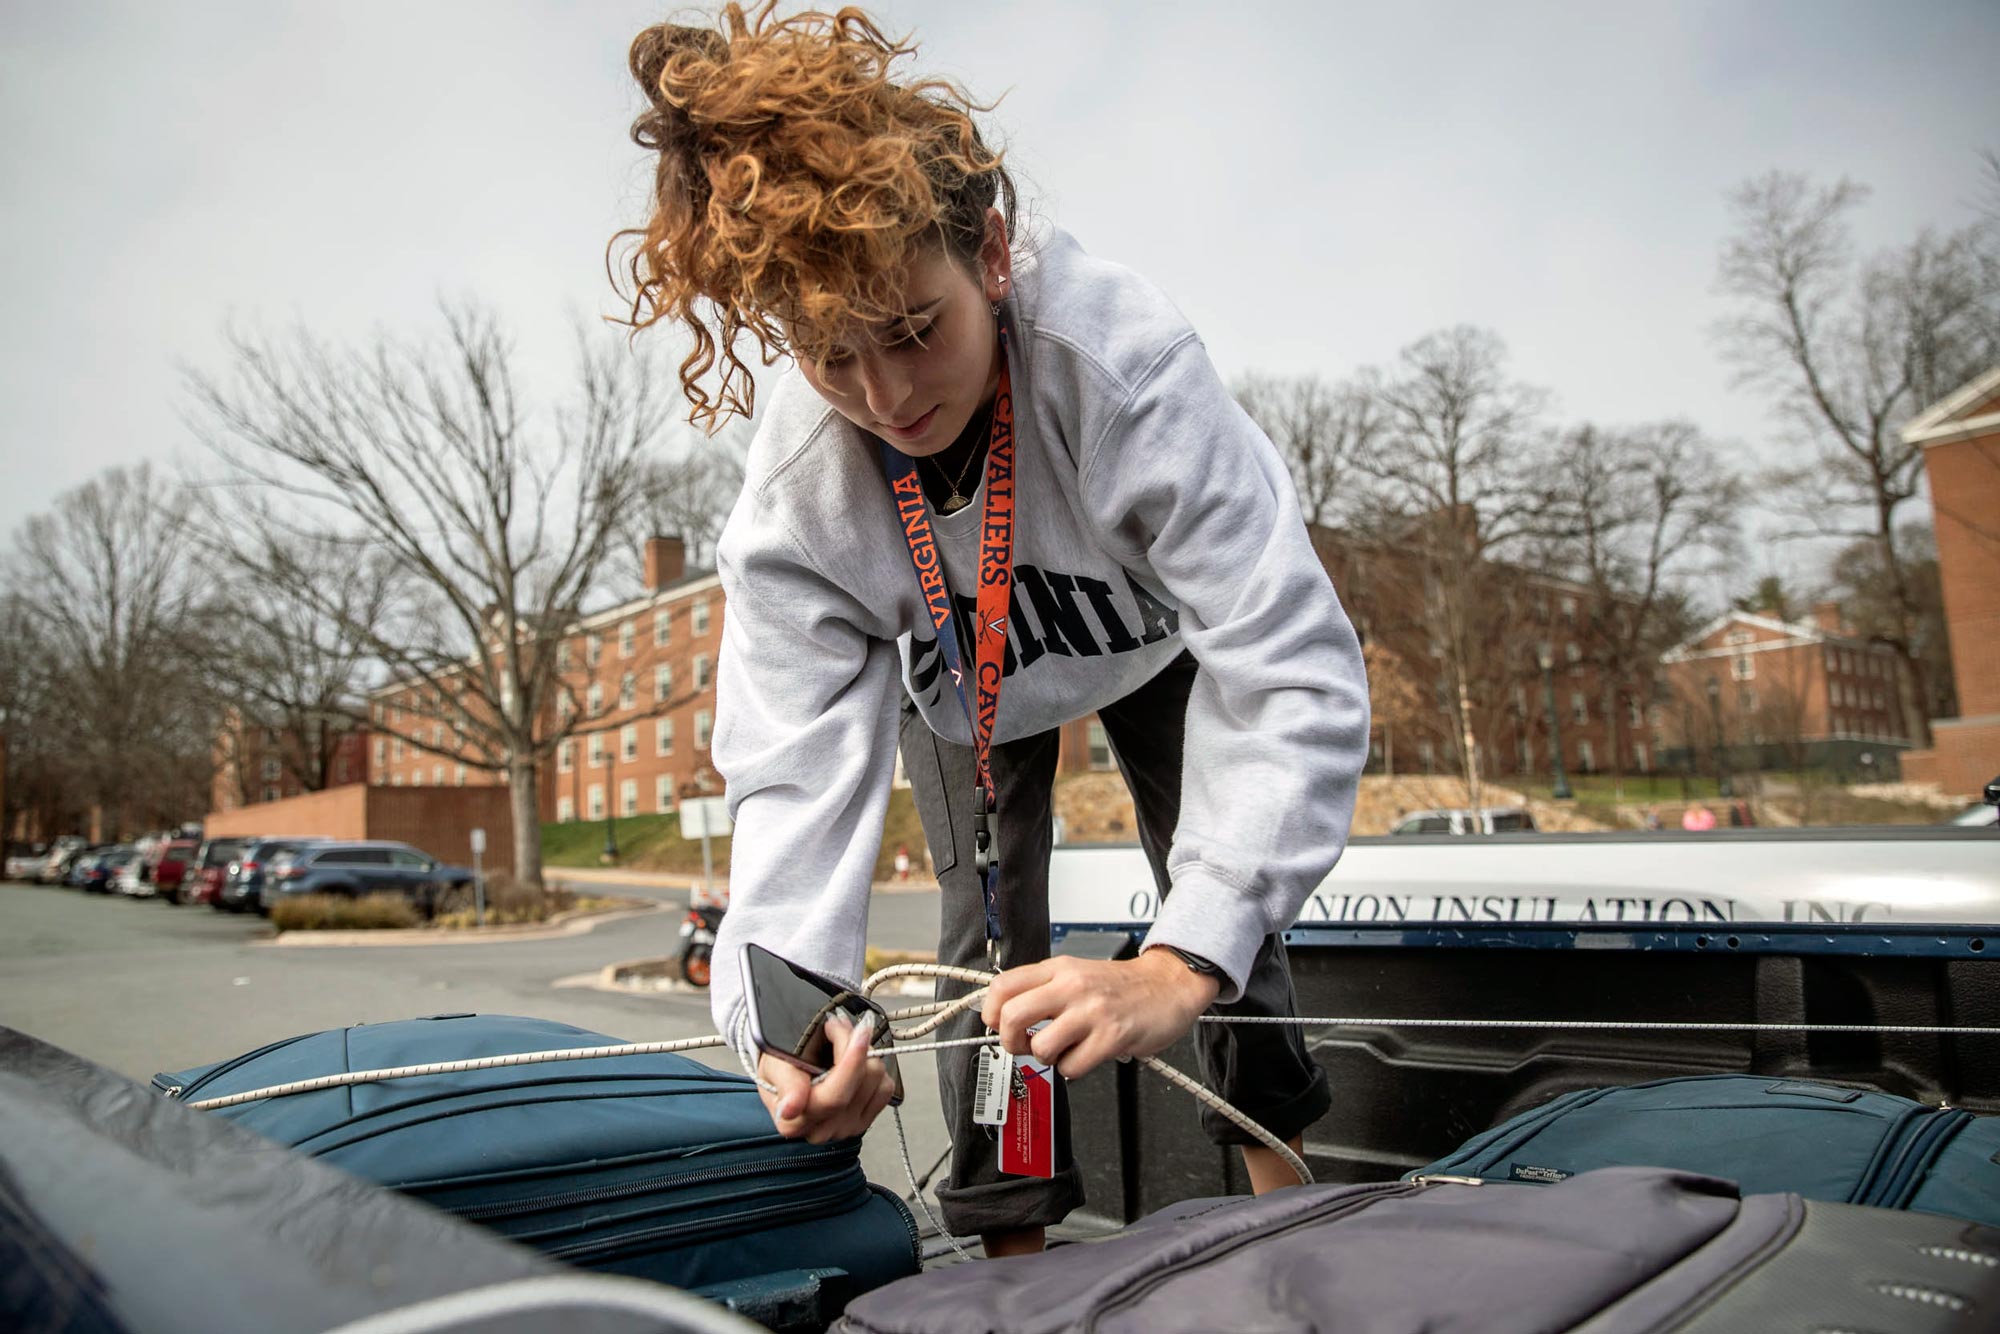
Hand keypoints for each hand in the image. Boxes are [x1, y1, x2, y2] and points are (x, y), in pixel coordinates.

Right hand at [756, 1011, 896, 1143]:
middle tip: (839, 1024)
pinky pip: (885, 1089)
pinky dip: (874, 1069)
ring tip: (844, 1041)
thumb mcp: (774, 1065)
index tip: (857, 1033)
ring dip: (865, 1054)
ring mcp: (844, 1127)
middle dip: (854, 1046)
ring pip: (876, 1083)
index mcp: (795, 1121)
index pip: (833, 1097)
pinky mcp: (864, 1120)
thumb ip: (785, 1083)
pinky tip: (856, 1062)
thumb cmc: (780, 1068)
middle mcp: (821, 1129)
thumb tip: (791, 1106)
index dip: (850, 1061)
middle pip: (860, 1085)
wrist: (786, 1074)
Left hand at [979, 950, 1220, 1079]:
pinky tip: (1086, 1056)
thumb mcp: (1077, 973)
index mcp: (1059, 969)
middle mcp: (1072, 986)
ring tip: (1063, 1050)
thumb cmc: (1122, 985)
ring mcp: (1092, 1011)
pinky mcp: (1111, 1037)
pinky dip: (1073, 1069)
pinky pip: (1072, 1067)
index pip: (1003, 985)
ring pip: (1041, 1046)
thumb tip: (1003, 1014)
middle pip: (1012, 1015)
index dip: (990, 1012)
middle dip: (1010, 1041)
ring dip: (1046, 1058)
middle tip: (1024, 1045)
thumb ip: (1044, 989)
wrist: (1168, 984)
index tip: (997, 1024)